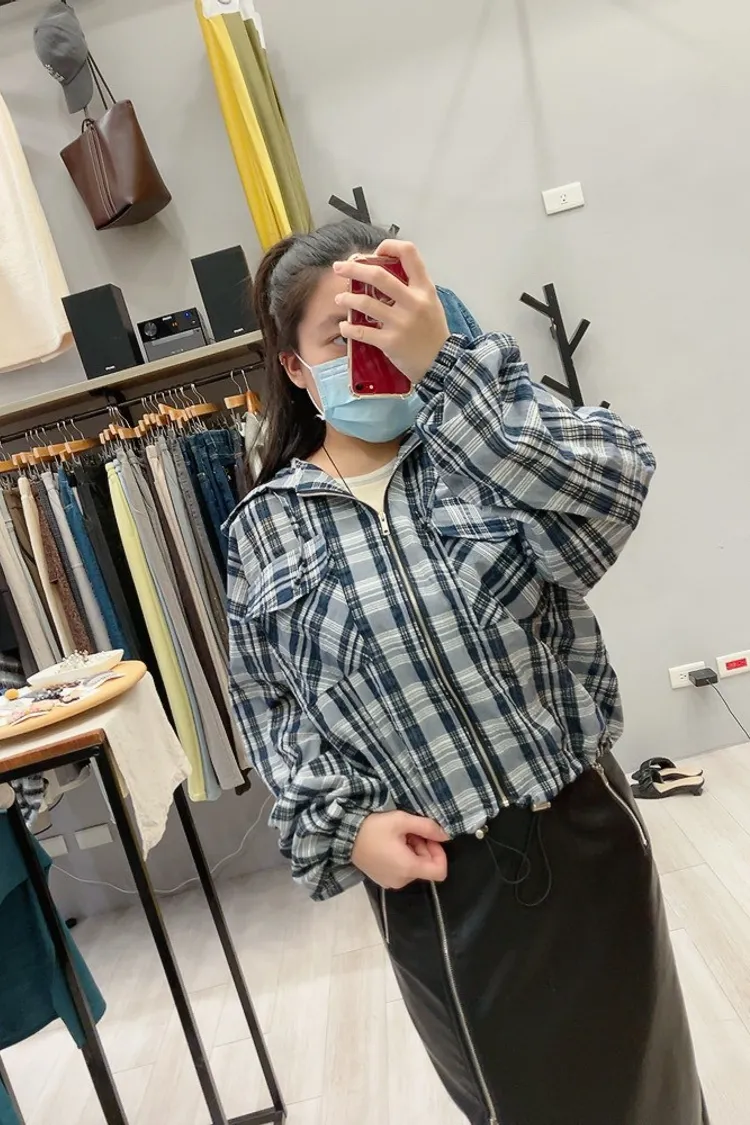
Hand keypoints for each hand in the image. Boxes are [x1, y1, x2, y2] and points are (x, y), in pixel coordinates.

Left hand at [333, 240, 449, 383]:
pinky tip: (344, 326)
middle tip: (339, 268)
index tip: (373, 253)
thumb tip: (384, 273)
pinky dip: (348, 328)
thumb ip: (412, 287)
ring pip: (365, 302)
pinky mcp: (390, 342)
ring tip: (339, 299)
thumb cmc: (433, 332)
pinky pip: (361, 331)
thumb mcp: (431, 303)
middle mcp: (413, 302)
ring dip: (346, 298)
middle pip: (378, 275)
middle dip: (353, 269)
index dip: (388, 246)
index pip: (409, 253)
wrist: (441, 364)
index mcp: (424, 289)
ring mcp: (401, 323)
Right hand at [352, 810, 449, 888]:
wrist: (344, 836)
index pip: (440, 871)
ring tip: (399, 835)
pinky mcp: (383, 880)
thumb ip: (427, 827)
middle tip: (411, 831)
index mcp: (408, 868)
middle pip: (426, 867)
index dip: (440, 854)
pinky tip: (392, 844)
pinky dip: (403, 857)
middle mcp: (402, 880)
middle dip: (424, 848)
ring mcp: (391, 882)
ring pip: (414, 868)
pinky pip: (402, 870)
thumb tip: (446, 835)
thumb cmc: (374, 828)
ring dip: (414, 851)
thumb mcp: (402, 821)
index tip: (430, 838)